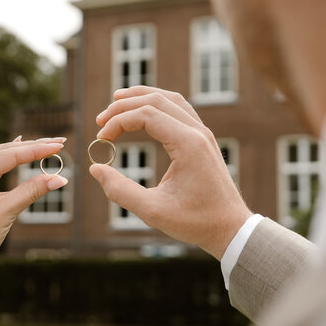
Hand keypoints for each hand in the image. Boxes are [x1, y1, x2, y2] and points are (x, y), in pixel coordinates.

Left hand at [0, 137, 67, 277]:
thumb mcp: (8, 211)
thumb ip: (33, 190)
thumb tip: (60, 179)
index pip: (12, 154)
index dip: (38, 150)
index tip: (59, 146)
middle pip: (6, 151)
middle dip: (33, 146)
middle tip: (59, 142)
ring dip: (22, 151)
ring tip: (45, 145)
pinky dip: (9, 160)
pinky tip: (17, 151)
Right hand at [92, 87, 250, 259]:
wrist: (230, 227)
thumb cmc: (196, 222)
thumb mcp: (153, 212)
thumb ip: (121, 191)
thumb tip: (96, 169)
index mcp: (188, 145)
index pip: (147, 115)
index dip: (118, 122)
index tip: (101, 139)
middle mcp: (198, 132)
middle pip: (156, 100)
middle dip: (124, 106)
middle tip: (100, 120)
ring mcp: (203, 133)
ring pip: (170, 99)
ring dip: (142, 97)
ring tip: (117, 100)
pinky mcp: (203, 139)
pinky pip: (179, 109)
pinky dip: (157, 104)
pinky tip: (142, 110)